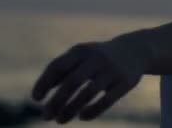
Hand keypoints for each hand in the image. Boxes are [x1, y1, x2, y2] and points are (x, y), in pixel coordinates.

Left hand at [30, 34, 150, 123]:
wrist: (135, 50)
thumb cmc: (98, 57)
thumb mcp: (80, 57)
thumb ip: (60, 71)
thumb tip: (38, 93)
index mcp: (81, 50)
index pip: (58, 66)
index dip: (44, 83)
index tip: (36, 99)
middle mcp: (96, 58)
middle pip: (72, 82)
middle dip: (56, 101)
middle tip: (46, 116)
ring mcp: (112, 70)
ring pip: (88, 93)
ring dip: (71, 109)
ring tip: (60, 120)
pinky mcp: (125, 82)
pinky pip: (107, 100)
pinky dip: (92, 111)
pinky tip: (82, 117)